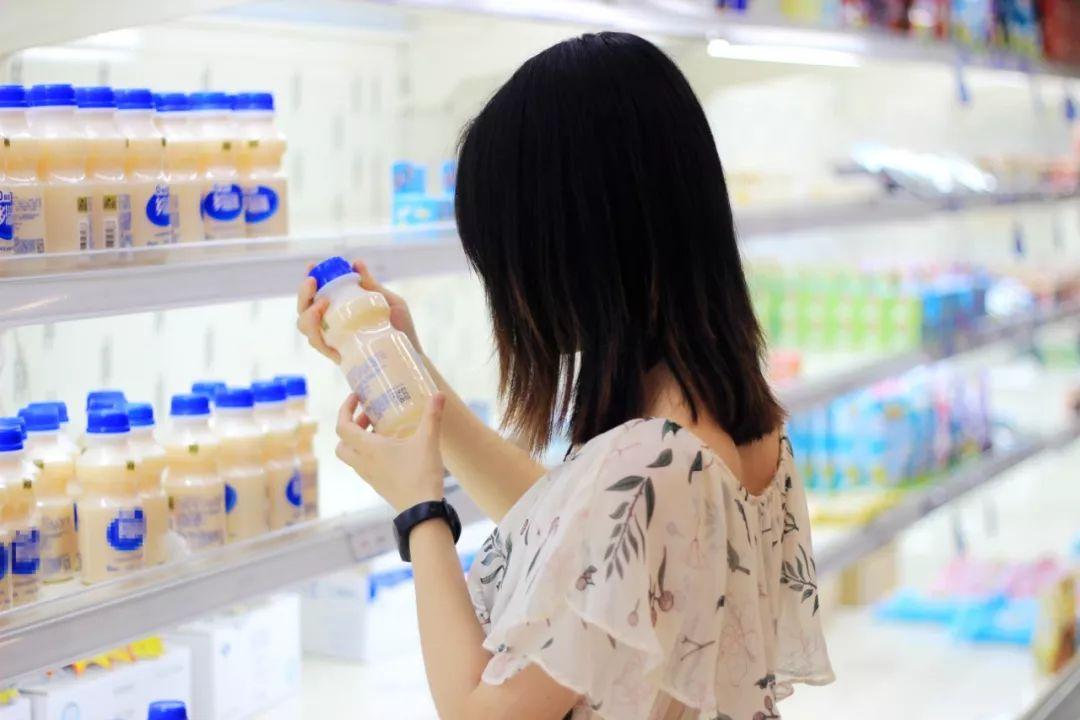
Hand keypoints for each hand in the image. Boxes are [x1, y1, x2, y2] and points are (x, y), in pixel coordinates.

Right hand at [296, 259, 423, 362]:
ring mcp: (334, 341)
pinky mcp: (339, 356)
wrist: (413, 353)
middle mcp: (333, 325)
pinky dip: (317, 334)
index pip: (317, 294)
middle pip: (304, 310)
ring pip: (306, 327)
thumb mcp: (389, 302)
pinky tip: (324, 325)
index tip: (311, 267)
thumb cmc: (402, 327)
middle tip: (312, 282)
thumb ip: (372, 286)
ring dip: (307, 313)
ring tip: (322, 302)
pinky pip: (319, 346)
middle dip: (303, 294)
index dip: (309, 281)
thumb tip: (356, 264)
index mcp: (341, 309)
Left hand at [335, 392, 446, 511]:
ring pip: (351, 456)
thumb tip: (439, 394)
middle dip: (351, 427)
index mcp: (369, 448)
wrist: (421, 510)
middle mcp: (363, 461)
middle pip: (342, 443)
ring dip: (358, 441)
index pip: (343, 427)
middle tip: (368, 417)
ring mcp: (369, 475)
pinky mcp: (377, 484)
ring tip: (381, 431)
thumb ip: (432, 416)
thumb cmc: (421, 473)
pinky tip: (391, 450)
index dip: (345, 409)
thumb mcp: (427, 441)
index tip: (356, 398)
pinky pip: (363, 465)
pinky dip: (368, 453)